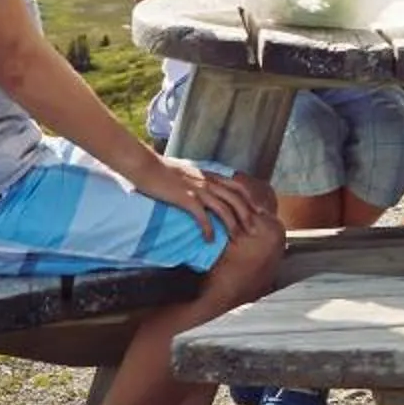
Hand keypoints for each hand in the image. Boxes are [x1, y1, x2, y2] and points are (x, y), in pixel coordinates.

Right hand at [132, 154, 278, 244]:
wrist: (145, 165)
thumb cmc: (161, 168)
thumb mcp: (186, 171)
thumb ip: (198, 178)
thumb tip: (203, 185)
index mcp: (209, 175)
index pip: (237, 186)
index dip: (250, 199)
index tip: (258, 211)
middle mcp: (208, 181)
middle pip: (235, 199)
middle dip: (247, 216)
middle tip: (253, 230)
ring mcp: (198, 189)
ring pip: (223, 208)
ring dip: (232, 225)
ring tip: (236, 238)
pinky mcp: (186, 198)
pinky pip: (202, 216)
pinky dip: (208, 229)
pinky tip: (209, 239)